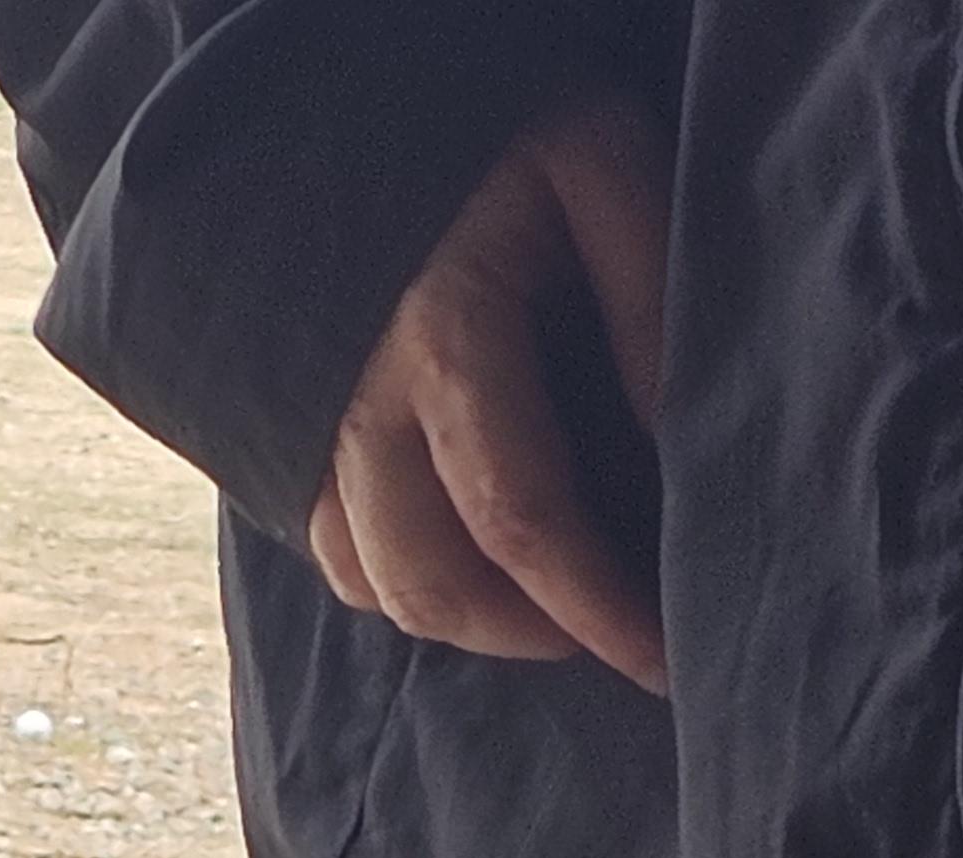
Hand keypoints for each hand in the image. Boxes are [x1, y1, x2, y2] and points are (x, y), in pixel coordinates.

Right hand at [309, 97, 671, 692]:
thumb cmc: (493, 126)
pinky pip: (337, 554)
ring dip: (466, 621)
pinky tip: (470, 562)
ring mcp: (313, 424)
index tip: (659, 660)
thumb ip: (645, 292)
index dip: (596, 610)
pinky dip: (404, 584)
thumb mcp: (600, 161)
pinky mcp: (291, 432)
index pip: (522, 522)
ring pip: (375, 585)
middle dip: (530, 636)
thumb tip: (670, 441)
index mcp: (446, 337)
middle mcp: (360, 401)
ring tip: (548, 606)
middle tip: (612, 633)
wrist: (343, 92)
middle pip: (433, 584)